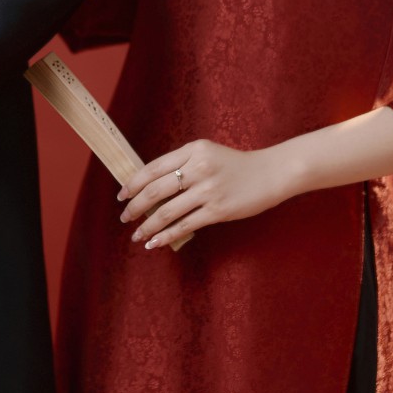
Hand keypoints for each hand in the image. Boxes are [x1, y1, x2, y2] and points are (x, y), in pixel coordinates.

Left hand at [116, 140, 294, 250]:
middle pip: (155, 190)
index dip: (133, 183)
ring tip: (137, 235)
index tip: (122, 196)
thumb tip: (150, 188)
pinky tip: (155, 242)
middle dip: (135, 207)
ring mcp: (208, 190)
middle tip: (125, 217)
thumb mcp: (207, 154)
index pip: (153, 168)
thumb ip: (182, 166)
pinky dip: (166, 235)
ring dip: (148, 226)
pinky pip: (185, 225)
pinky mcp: (218, 210)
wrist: (270, 174)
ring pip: (167, 211)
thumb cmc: (235, 166)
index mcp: (193, 150)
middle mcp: (198, 168)